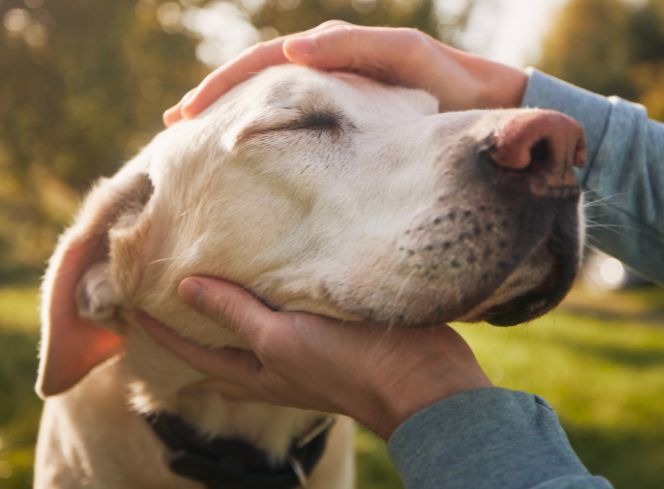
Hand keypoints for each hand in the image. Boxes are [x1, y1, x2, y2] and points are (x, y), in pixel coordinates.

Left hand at [137, 276, 491, 439]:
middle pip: (219, 342)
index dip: (160, 331)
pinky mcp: (328, 326)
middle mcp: (273, 361)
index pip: (192, 351)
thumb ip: (235, 314)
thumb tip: (184, 287)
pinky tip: (270, 264)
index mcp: (256, 371)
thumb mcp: (281, 339)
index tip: (132, 303)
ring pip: (253, 322)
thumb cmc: (345, 364)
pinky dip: (269, 290)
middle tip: (167, 287)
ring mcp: (302, 346)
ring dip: (230, 302)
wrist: (418, 377)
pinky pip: (287, 307)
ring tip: (211, 270)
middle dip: (191, 320)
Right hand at [163, 21, 528, 124]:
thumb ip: (356, 49)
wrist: (485, 109)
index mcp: (332, 54)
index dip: (222, 86)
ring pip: (271, 104)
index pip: (263, 65)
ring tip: (196, 142)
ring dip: (232, 119)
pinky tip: (248, 157)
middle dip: (214, 101)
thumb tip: (294, 52)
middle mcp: (326, 72)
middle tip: (175, 128)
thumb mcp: (407, 58)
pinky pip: (296, 126)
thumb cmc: (450, 84)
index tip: (187, 115)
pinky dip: (266, 135)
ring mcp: (334, 100)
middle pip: (256, 82)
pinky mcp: (347, 126)